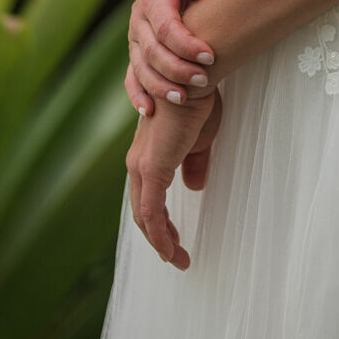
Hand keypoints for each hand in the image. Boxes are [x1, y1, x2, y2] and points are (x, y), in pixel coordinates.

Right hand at [126, 0, 217, 115]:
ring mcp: (135, 41)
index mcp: (153, 0)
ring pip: (141, 69)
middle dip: (177, 69)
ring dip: (161, 87)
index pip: (166, 27)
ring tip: (184, 99)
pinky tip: (150, 111)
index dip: (186, 45)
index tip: (210, 57)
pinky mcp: (136, 54)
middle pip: (153, 52)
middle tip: (204, 80)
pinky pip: (131, 77)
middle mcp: (139, 23)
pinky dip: (138, 95)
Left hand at [126, 87, 223, 268]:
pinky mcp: (151, 169)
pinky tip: (171, 250)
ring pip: (145, 216)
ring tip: (178, 259)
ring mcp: (141, 166)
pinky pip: (151, 212)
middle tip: (176, 255)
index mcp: (148, 153)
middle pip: (142, 211)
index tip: (175, 238)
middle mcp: (138, 162)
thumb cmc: (198, 102)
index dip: (161, 220)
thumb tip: (193, 187)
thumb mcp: (200, 139)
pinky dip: (160, 235)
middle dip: (159, 236)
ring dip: (161, 241)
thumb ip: (194, 164)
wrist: (193, 79)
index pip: (148, 196)